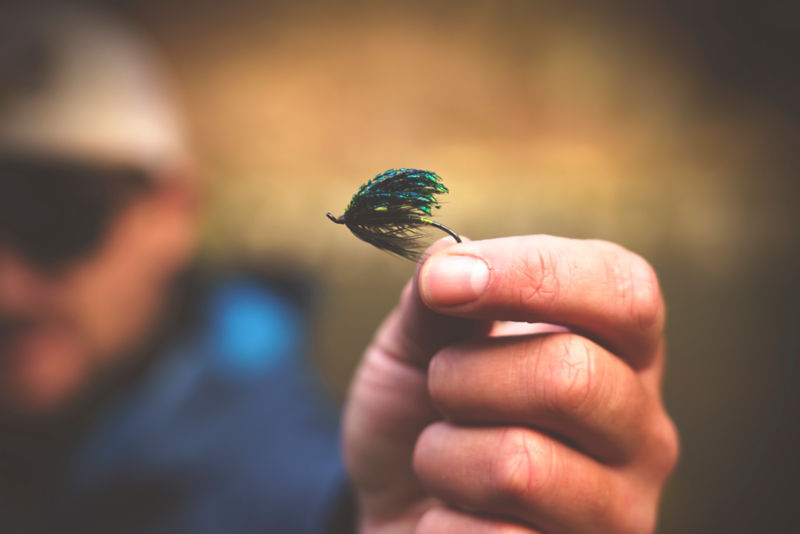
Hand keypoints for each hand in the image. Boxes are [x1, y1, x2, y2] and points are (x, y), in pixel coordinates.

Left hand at [343, 235, 678, 533]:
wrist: (400, 504)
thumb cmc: (423, 411)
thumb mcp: (419, 340)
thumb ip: (439, 295)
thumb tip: (451, 263)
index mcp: (617, 349)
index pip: (624, 289)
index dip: (530, 273)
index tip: (443, 283)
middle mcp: (641, 428)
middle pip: (571, 376)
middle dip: (463, 378)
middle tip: (439, 390)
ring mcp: (622, 511)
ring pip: (522, 466)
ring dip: (444, 455)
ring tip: (442, 458)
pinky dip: (440, 521)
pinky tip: (450, 515)